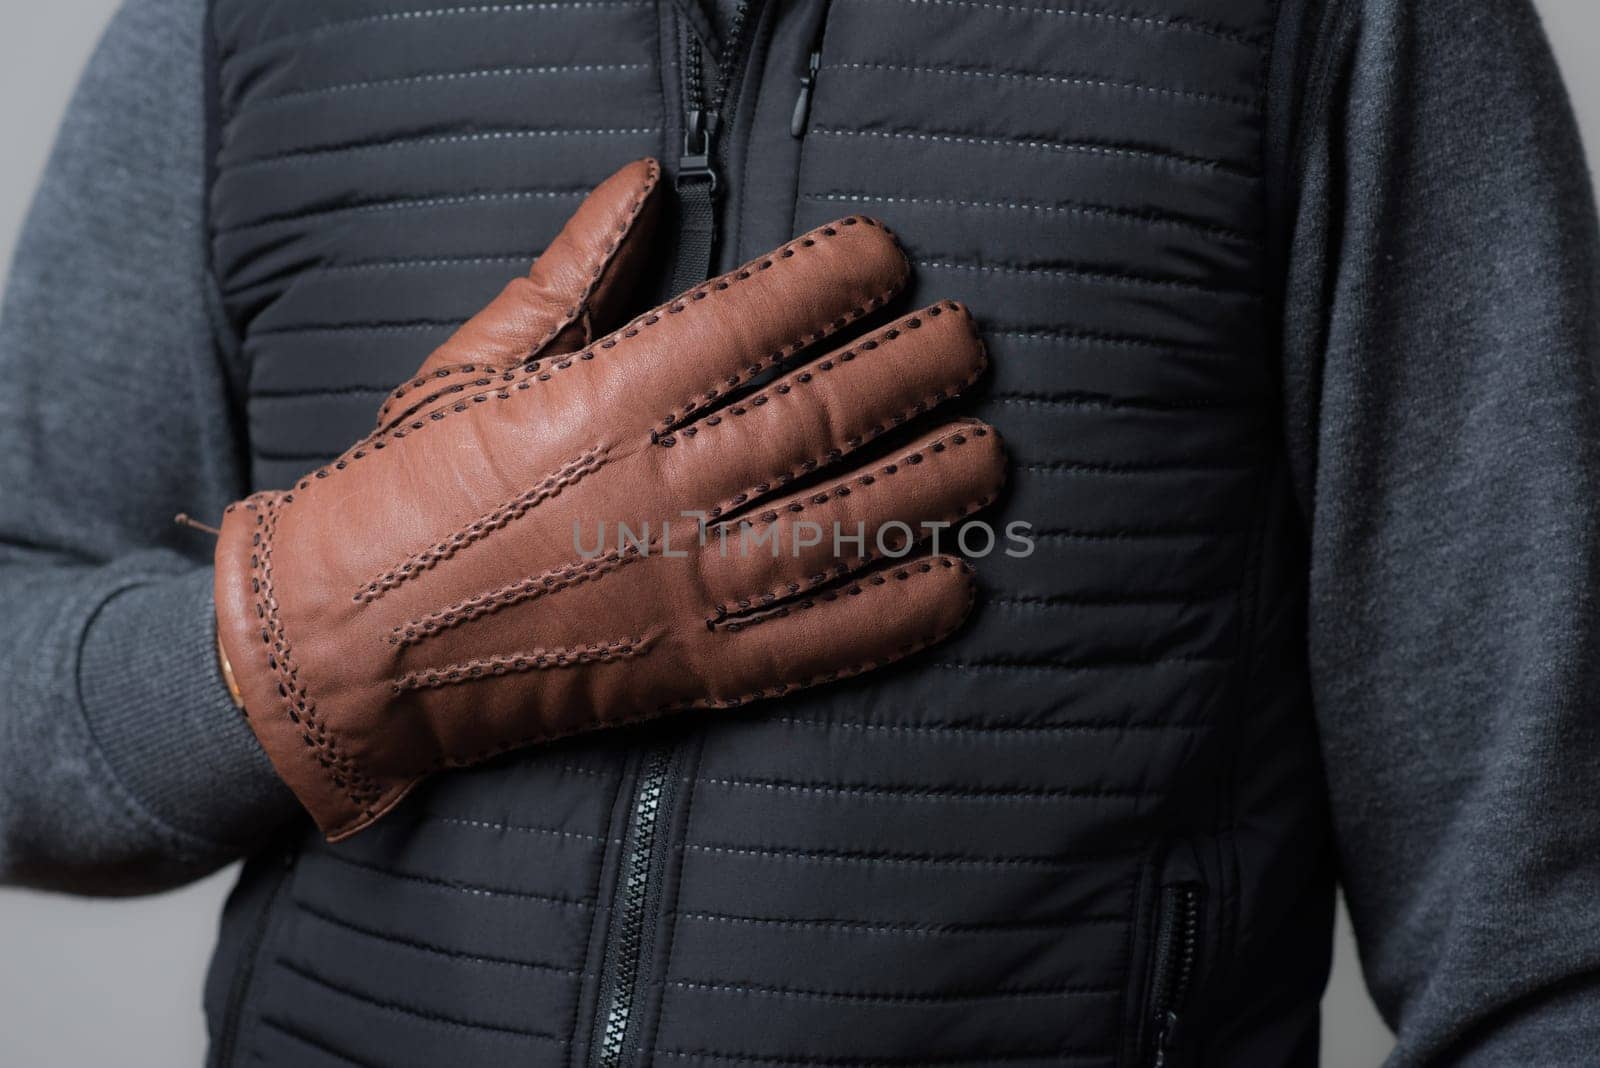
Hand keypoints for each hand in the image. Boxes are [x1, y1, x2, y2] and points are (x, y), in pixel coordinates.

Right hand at [214, 160, 1005, 839]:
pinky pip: (813, 649)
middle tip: (970, 343)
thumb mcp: (471, 368)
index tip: (888, 256)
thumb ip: (571, 277)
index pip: (750, 321)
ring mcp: (679, 592)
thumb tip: (643, 183)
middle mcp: (655, 493)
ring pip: (842, 529)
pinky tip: (956, 586)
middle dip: (914, 370)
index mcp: (601, 403)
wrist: (341, 650)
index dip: (834, 278)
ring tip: (991, 450)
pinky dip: (892, 619)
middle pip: (821, 417)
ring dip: (932, 485)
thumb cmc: (401, 496)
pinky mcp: (688, 677)